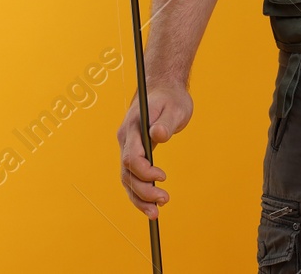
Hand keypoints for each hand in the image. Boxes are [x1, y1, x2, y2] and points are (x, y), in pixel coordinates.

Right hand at [115, 82, 192, 217]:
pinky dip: (139, 192)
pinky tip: (151, 205)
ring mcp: (128, 146)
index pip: (132, 157)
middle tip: (164, 201)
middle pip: (128, 172)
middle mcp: (126, 138)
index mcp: (133, 127)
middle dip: (143, 191)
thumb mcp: (174, 106)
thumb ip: (166, 121)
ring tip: (156, 212)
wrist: (163, 88)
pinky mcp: (134, 152)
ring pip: (127, 178)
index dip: (145, 171)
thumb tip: (159, 135)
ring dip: (139, 197)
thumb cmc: (170, 97)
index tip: (163, 177)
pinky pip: (132, 176)